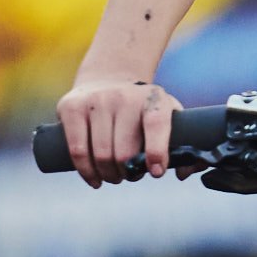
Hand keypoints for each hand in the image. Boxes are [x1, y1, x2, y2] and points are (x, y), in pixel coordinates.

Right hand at [56, 70, 179, 183]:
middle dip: (128, 173)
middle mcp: (124, 96)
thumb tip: (184, 173)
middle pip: (124, 152)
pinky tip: (94, 178)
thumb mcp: (167, 114)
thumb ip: (184, 143)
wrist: (107, 77)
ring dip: (109, 176)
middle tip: (130, 175)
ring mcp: (96, 100)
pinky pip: (78, 150)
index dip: (157, 152)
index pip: (156, 124)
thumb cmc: (142, 109)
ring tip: (113, 176)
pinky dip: (86, 172)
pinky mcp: (72, 107)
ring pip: (102, 155)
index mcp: (153, 98)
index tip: (156, 172)